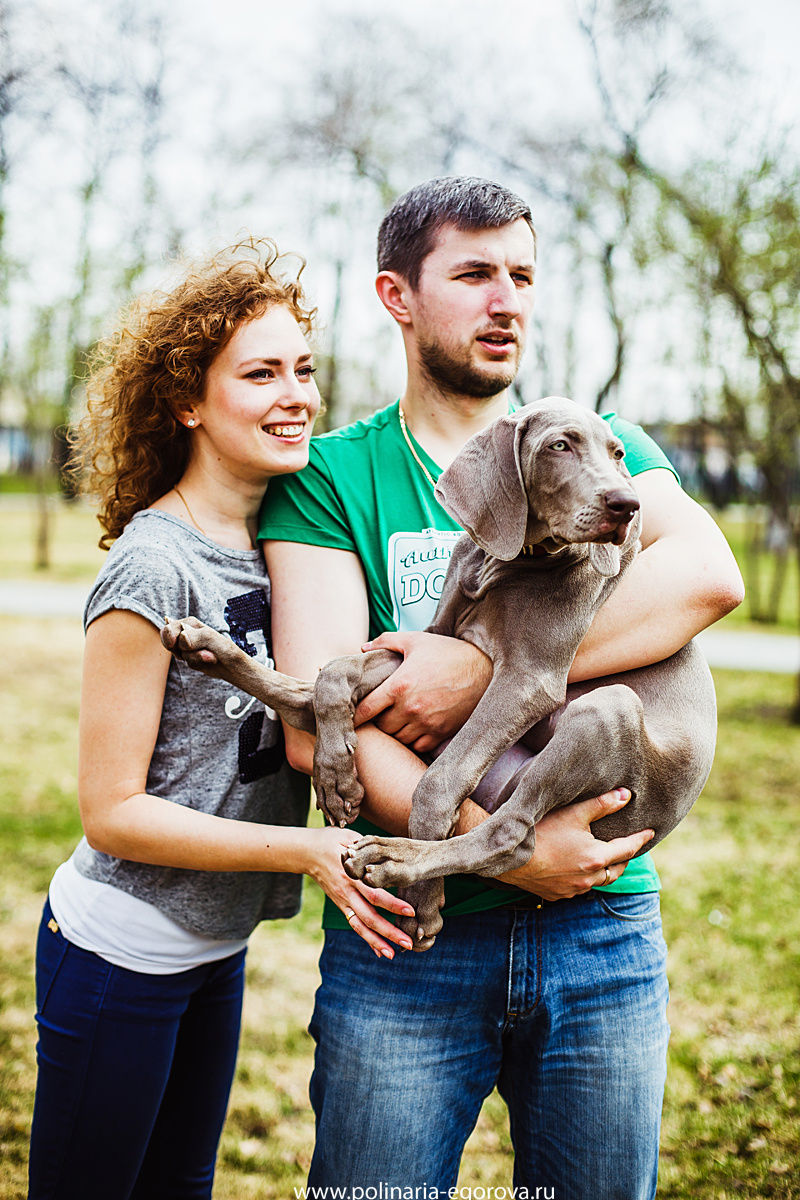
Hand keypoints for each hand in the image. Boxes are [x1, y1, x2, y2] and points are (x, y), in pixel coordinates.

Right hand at [303, 826, 414, 957]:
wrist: (306, 852)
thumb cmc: (332, 841)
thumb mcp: (350, 837)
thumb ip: (368, 847)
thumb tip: (390, 850)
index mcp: (351, 875)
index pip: (374, 893)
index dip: (392, 904)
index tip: (410, 911)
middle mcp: (347, 892)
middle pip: (369, 917)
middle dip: (389, 931)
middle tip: (408, 943)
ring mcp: (342, 901)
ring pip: (360, 926)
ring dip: (377, 941)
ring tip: (393, 954)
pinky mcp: (340, 905)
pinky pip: (354, 925)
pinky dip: (367, 938)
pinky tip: (379, 950)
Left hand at [354, 631, 492, 752]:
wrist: (485, 668)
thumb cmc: (447, 652)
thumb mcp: (415, 640)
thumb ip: (385, 641)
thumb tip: (362, 648)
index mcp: (399, 685)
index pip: (365, 709)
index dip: (355, 715)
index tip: (351, 716)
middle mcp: (411, 708)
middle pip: (380, 727)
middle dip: (377, 721)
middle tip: (380, 713)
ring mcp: (427, 724)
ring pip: (398, 739)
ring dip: (395, 731)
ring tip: (397, 720)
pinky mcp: (441, 733)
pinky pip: (417, 746)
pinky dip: (412, 739)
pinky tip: (414, 727)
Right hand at [497, 789, 653, 901]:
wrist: (508, 857)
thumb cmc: (541, 831)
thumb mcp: (573, 812)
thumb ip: (602, 804)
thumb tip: (626, 795)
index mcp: (596, 858)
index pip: (627, 849)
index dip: (640, 839)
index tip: (650, 832)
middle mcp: (589, 878)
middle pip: (616, 870)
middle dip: (623, 858)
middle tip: (627, 847)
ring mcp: (572, 889)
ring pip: (597, 881)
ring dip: (603, 870)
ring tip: (602, 857)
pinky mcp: (557, 895)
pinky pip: (577, 887)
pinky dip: (583, 877)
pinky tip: (575, 868)